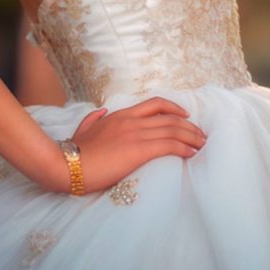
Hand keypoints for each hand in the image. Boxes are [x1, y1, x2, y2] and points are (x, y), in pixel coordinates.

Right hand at [63, 96, 207, 193]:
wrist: (67, 164)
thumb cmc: (74, 152)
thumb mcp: (83, 129)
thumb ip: (93, 119)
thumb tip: (100, 112)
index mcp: (120, 115)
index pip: (154, 104)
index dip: (174, 108)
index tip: (186, 115)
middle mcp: (131, 120)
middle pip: (169, 118)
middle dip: (189, 126)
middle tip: (201, 135)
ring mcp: (135, 134)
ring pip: (172, 130)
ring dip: (191, 137)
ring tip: (202, 145)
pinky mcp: (138, 150)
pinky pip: (168, 146)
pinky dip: (184, 148)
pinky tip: (192, 153)